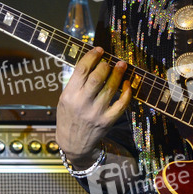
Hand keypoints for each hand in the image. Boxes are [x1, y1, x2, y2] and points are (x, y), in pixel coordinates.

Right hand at [56, 47, 130, 165]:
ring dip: (118, 74)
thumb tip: (94, 61)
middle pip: (97, 78)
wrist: (73, 143)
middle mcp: (82, 104)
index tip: (99, 50)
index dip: (92, 57)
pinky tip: (127, 83)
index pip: (81, 70)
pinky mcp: (107, 121)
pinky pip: (121, 104)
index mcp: (69, 95)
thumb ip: (76, 83)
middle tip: (109, 61)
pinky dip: (127, 92)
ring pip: (110, 88)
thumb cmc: (69, 116)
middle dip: (106, 65)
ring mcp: (95, 113)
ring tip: (122, 65)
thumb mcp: (65, 99)